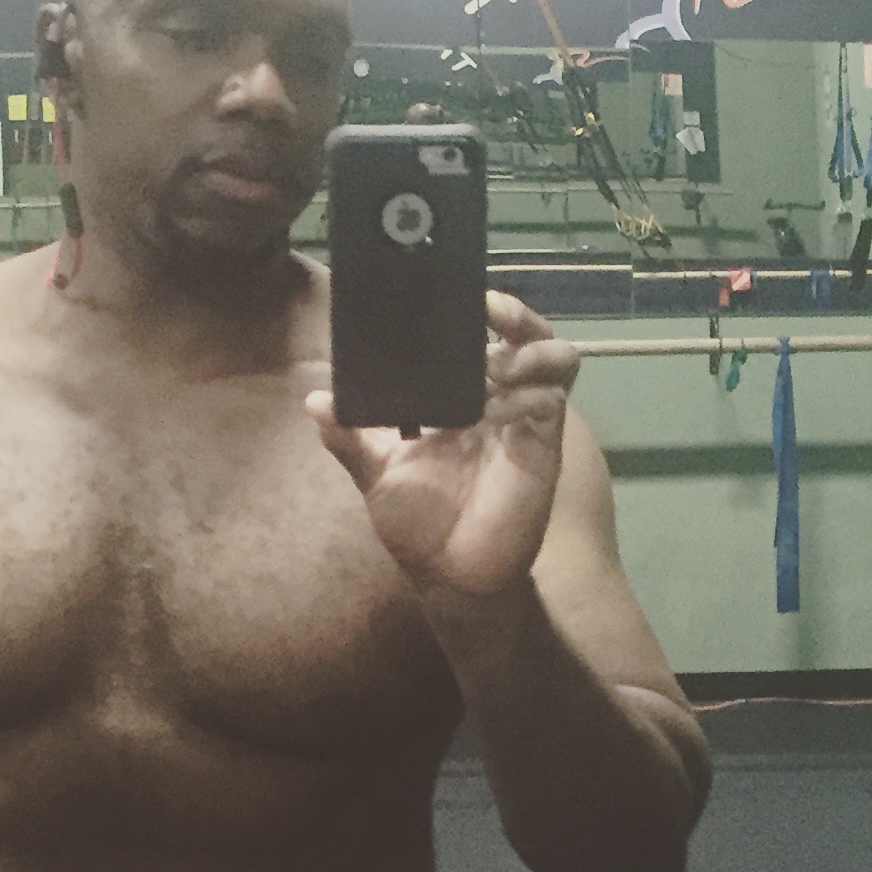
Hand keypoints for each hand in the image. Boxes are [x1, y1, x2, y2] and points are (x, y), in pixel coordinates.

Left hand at [308, 291, 578, 606]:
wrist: (450, 578)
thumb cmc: (418, 526)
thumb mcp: (375, 474)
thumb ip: (350, 436)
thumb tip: (315, 401)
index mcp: (459, 399)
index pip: (478, 337)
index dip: (475, 311)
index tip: (456, 294)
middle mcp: (497, 400)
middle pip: (525, 335)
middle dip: (514, 313)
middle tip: (486, 307)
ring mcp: (524, 421)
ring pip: (556, 359)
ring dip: (531, 348)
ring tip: (498, 360)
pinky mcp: (543, 447)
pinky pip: (551, 403)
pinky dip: (530, 394)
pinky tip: (498, 404)